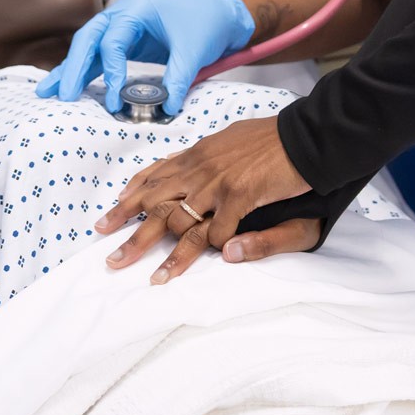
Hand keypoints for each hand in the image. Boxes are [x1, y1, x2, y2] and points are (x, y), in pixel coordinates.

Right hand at [37, 0, 255, 116]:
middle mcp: (121, 15)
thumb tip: (167, 108)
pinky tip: (66, 88)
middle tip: (63, 96)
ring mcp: (119, 29)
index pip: (113, 40)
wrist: (218, 17)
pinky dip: (82, 73)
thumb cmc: (205, 24)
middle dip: (73, 68)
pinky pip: (97, 59)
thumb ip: (179, 77)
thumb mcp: (194, 50)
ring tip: (45, 92)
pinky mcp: (123, 44)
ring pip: (86, 50)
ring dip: (68, 71)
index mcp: (136, 9)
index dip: (110, 69)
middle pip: (88, 40)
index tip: (113, 97)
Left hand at [95, 115, 314, 282]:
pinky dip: (214, 248)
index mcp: (196, 155)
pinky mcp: (239, 196)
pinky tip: (208, 263)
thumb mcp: (228, 141)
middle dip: (130, 232)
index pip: (154, 176)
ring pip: (181, 224)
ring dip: (167, 256)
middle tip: (111, 258)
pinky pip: (219, 232)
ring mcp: (217, 183)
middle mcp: (200, 169)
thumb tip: (179, 164)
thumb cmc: (270, 139)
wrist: (304, 135)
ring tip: (153, 278)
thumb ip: (202, 157)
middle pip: (155, 204)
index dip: (130, 198)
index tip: (109, 217)